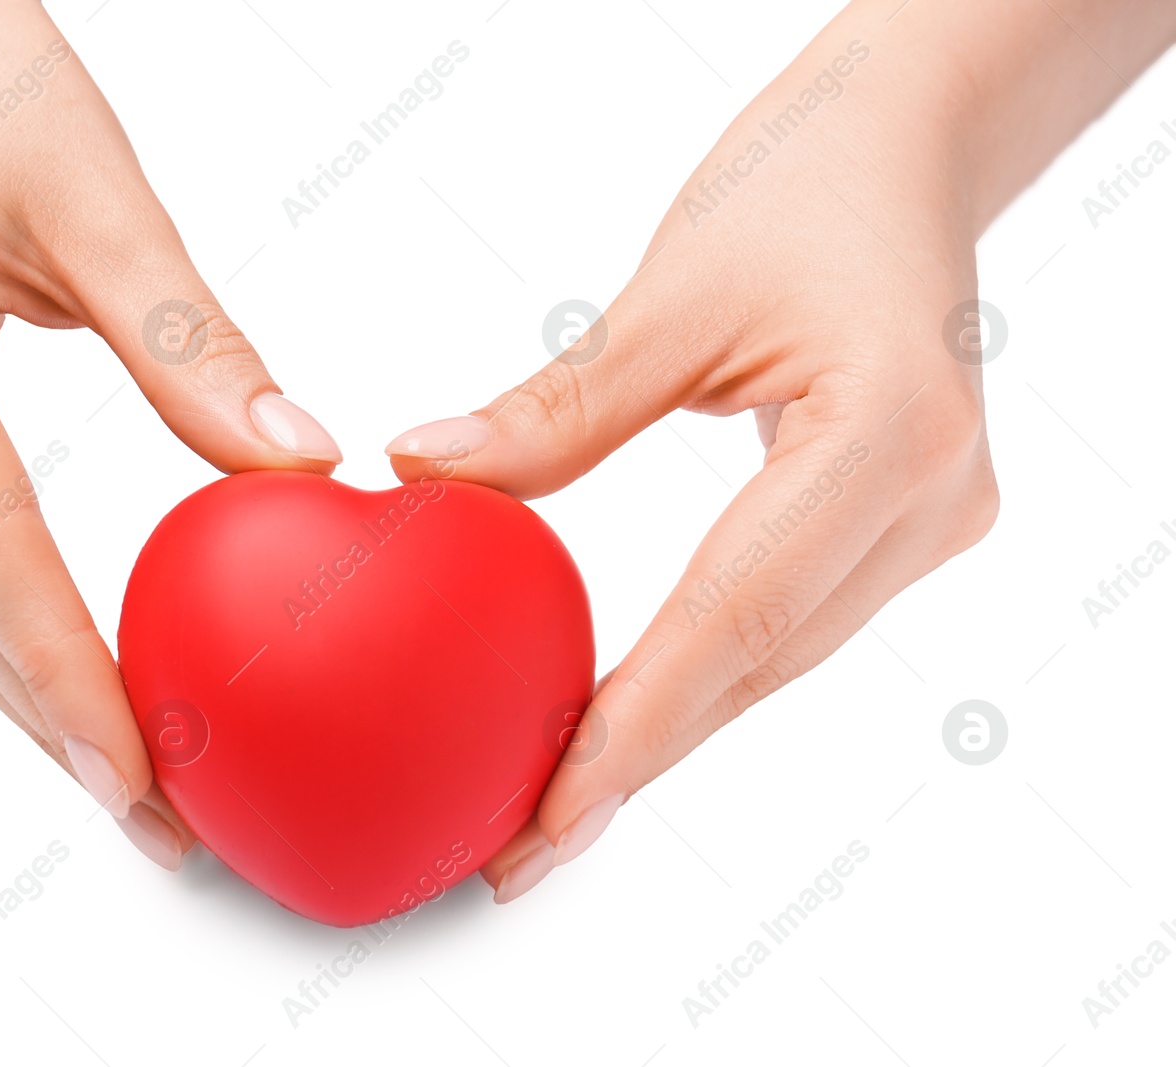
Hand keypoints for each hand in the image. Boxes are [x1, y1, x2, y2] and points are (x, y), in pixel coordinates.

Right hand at [0, 0, 340, 867]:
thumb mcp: (105, 200)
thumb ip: (195, 345)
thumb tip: (298, 468)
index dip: (59, 670)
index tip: (136, 771)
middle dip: (52, 721)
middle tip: (159, 820)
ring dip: (26, 696)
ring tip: (128, 785)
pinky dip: (7, 631)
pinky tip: (75, 683)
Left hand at [384, 0, 1174, 901]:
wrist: (906, 148)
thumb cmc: (804, 185)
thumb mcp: (672, 291)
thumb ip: (560, 408)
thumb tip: (424, 471)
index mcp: (888, 440)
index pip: (736, 619)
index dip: (633, 734)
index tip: (545, 822)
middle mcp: (932, 503)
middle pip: (756, 666)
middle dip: (634, 766)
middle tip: (519, 852)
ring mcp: (934, 520)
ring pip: (775, 659)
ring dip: (666, 731)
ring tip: (553, 804)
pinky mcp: (906, 522)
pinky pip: (786, 620)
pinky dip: (700, 670)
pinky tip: (625, 712)